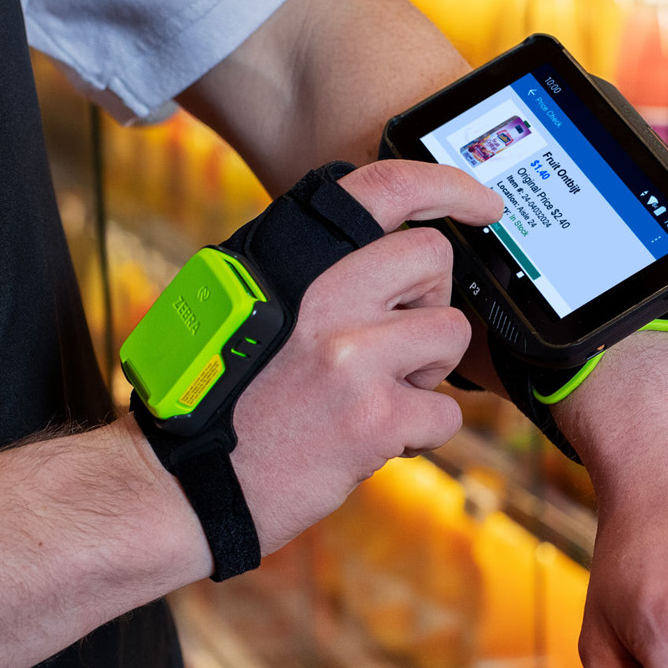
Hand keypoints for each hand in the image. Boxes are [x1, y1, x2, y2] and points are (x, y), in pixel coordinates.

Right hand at [229, 161, 502, 547]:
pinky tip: (369, 439)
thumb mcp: (246, 301)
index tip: (484, 205)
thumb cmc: (219, 394)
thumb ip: (316, 272)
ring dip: (426, 371)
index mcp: (292, 260)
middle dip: (430, 300)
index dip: (449, 186)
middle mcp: (323, 294)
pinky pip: (445, 412)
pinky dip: (418, 433)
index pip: (385, 188)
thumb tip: (389, 251)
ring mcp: (352, 354)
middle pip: (435, 257)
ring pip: (451, 333)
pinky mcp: (375, 417)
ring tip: (373, 394)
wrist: (183, 481)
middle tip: (395, 340)